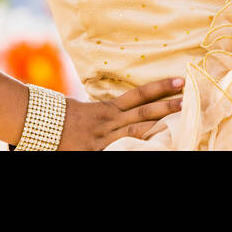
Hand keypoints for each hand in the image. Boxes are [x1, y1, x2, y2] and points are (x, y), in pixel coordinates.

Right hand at [56, 77, 184, 149]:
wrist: (43, 127)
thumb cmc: (70, 119)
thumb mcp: (93, 111)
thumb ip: (115, 110)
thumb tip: (138, 104)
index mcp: (109, 108)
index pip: (139, 95)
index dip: (160, 87)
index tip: (181, 80)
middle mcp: (110, 121)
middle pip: (143, 112)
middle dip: (166, 107)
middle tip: (188, 101)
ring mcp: (105, 138)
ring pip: (136, 132)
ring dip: (158, 129)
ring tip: (179, 125)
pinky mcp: (98, 152)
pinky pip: (121, 150)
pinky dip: (135, 149)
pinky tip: (152, 148)